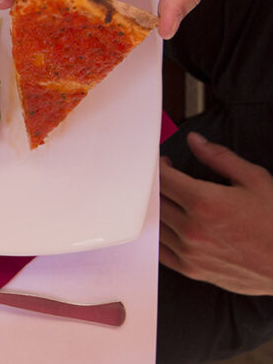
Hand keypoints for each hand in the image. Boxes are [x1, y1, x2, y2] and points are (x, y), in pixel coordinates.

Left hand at [159, 132, 272, 295]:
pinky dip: (159, 235)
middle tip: (166, 180)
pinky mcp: (192, 270)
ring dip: (156, 209)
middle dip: (156, 185)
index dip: (159, 167)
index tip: (164, 164)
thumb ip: (220, 158)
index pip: (163, 178)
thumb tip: (195, 141)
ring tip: (169, 201)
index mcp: (205, 202)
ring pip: (155, 224)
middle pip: (155, 200)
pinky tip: (169, 226)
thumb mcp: (255, 181)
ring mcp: (190, 251)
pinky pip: (160, 250)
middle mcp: (192, 228)